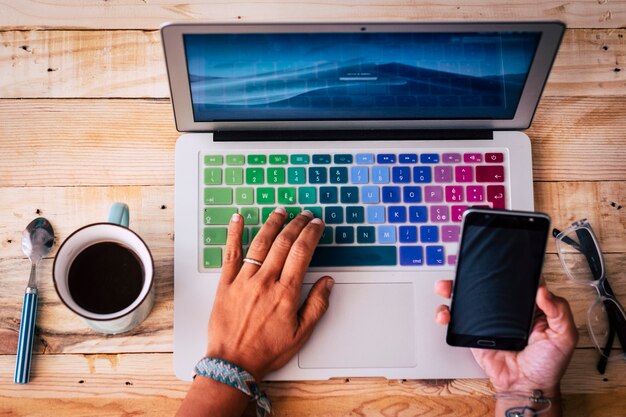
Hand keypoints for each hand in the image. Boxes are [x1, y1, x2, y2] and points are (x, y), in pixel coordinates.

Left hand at [206, 208, 333, 379]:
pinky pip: (230, 253)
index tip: (317, 224)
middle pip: (283, 243)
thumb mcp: (301, 334)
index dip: (311, 234)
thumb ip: (317, 305)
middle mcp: (265, 282)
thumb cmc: (266, 351)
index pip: (302, 253)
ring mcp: (243, 280)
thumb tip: (328, 282)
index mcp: (285, 293)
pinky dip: (234, 233)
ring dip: (272, 224)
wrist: (233, 363)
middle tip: (305, 215)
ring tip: (281, 211)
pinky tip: (238, 218)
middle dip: (297, 224)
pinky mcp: (225, 283)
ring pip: (260, 243)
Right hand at [435, 280, 577, 395]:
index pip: (514, 280)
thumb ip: (559, 311)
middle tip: (463, 270)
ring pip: (466, 298)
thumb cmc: (547, 364)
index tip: (493, 261)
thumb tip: (543, 290)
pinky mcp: (473, 332)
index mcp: (528, 305)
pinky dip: (446, 314)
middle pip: (485, 284)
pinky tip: (446, 313)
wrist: (525, 387)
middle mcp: (505, 309)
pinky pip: (457, 320)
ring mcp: (487, 320)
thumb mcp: (564, 336)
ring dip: (452, 289)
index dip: (503, 268)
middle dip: (469, 274)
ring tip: (446, 288)